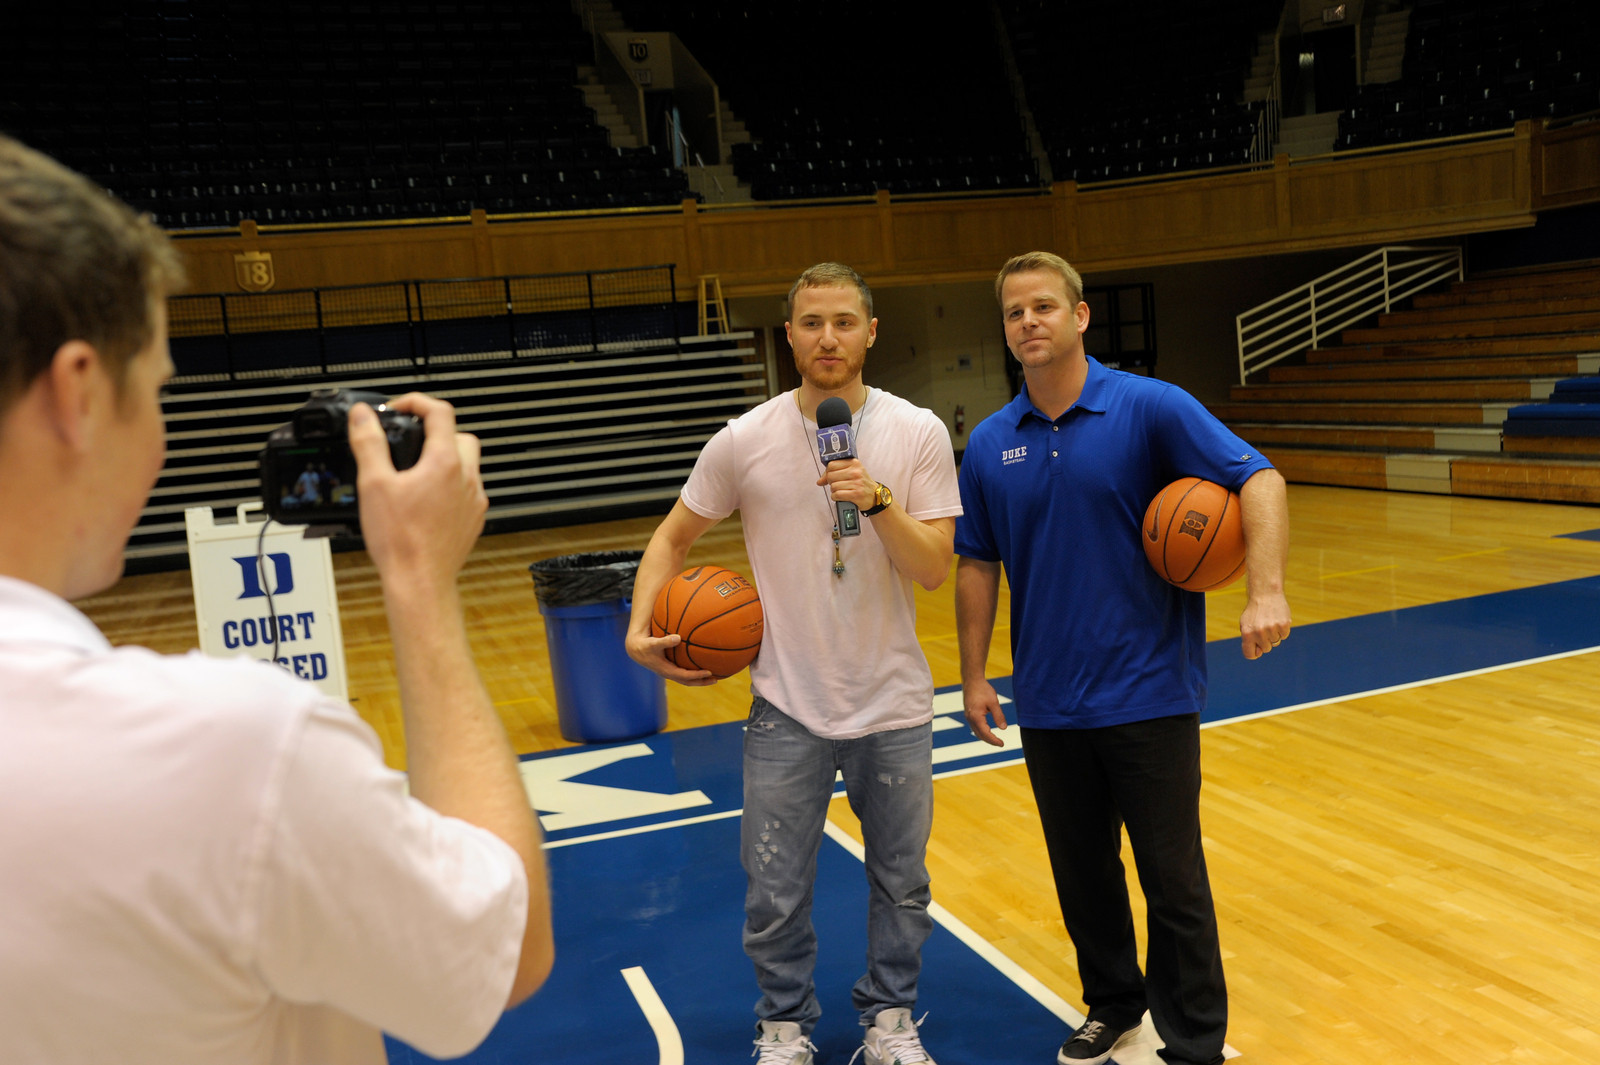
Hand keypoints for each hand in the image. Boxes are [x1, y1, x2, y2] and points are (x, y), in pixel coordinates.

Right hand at [347, 393, 485, 592]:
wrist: (420, 581)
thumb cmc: (401, 540)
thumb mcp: (374, 484)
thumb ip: (369, 444)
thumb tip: (362, 416)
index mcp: (445, 463)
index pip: (441, 413)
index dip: (417, 402)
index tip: (399, 408)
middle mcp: (467, 479)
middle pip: (461, 437)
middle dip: (437, 431)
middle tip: (412, 439)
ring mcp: (474, 501)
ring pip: (468, 465)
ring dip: (445, 459)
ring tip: (415, 471)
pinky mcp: (473, 520)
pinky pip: (467, 491)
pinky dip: (450, 486)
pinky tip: (426, 500)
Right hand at [625, 629, 716, 686]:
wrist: (636, 649)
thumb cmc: (645, 645)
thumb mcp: (653, 643)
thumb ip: (665, 641)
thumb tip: (678, 638)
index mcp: (667, 670)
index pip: (685, 676)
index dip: (697, 675)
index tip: (709, 672)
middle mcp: (669, 673)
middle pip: (688, 681)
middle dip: (702, 681)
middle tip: (716, 680)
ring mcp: (670, 672)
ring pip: (687, 679)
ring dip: (700, 679)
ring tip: (713, 676)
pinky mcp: (670, 668)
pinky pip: (684, 673)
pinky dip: (694, 672)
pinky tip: (702, 666)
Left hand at [817, 457, 876, 509]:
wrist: (876, 496)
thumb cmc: (862, 484)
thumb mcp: (852, 473)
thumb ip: (836, 473)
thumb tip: (819, 481)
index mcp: (854, 463)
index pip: (832, 465)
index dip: (828, 472)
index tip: (831, 476)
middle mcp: (856, 472)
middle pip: (831, 475)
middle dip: (831, 482)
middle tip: (838, 484)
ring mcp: (856, 483)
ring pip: (833, 486)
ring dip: (834, 491)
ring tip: (842, 491)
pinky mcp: (856, 494)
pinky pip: (837, 495)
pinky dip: (836, 497)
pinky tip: (841, 497)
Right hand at [963, 678, 1008, 746]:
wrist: (972, 680)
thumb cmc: (983, 689)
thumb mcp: (993, 702)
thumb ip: (998, 716)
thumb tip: (1003, 728)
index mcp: (976, 717)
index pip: (985, 734)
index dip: (994, 740)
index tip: (1002, 744)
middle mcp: (970, 718)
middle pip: (980, 735)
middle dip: (990, 741)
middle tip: (1000, 743)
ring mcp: (968, 716)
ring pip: (976, 732)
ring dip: (985, 737)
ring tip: (995, 739)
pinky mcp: (968, 714)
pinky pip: (975, 726)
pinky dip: (981, 731)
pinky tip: (988, 730)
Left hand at [1240, 591, 1291, 659]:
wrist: (1265, 594)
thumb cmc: (1254, 611)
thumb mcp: (1245, 624)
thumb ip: (1249, 640)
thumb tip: (1258, 653)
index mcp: (1246, 633)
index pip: (1250, 655)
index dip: (1255, 653)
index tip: (1257, 649)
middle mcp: (1259, 632)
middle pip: (1266, 649)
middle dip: (1266, 641)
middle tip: (1264, 627)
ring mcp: (1271, 629)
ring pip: (1276, 642)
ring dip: (1274, 634)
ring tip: (1270, 621)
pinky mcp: (1283, 625)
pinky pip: (1284, 635)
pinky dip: (1282, 630)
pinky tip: (1277, 619)